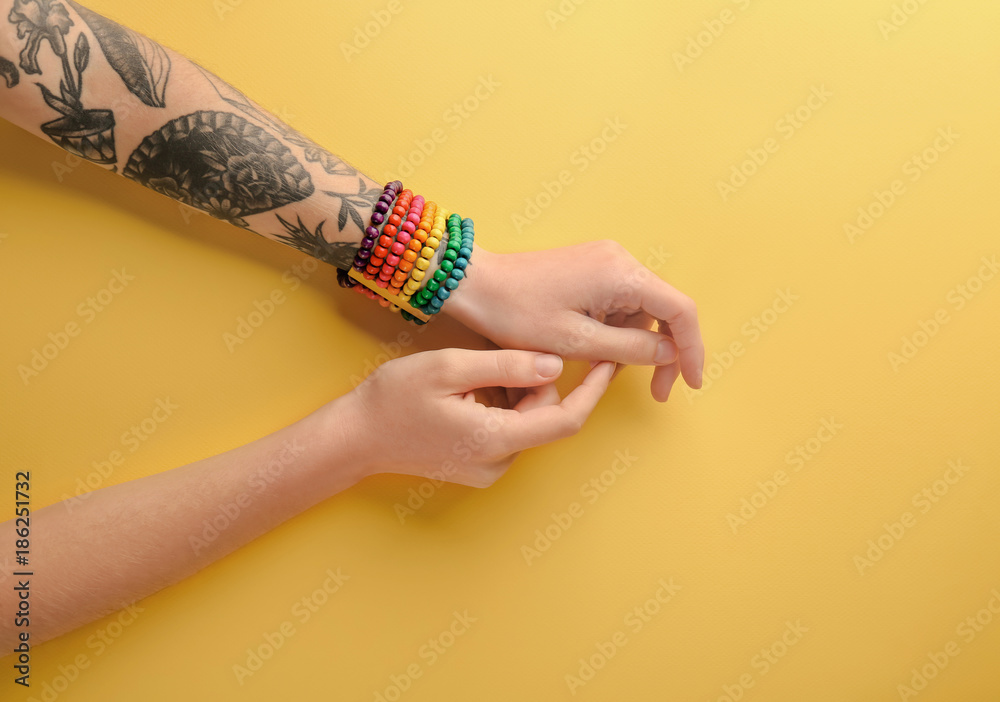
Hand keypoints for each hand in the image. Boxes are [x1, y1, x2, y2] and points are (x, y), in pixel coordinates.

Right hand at [331, 349, 614, 487]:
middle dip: (531, 382)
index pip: (566, 419)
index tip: (609, 362)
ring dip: (511, 393)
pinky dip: (497, 406)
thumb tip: (556, 365)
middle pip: (543, 415)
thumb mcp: (449, 368)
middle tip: (491, 358)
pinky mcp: (477, 466)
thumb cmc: (394, 399)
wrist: (354, 438)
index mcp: (497, 438)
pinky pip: (506, 430)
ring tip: (468, 378)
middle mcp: (499, 462)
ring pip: (525, 420)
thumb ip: (507, 365)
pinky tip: (463, 395)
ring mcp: (488, 469)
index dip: (593, 389)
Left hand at [446, 241, 704, 401]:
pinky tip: (597, 354)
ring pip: (641, 310)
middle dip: (664, 352)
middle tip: (657, 391)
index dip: (692, 349)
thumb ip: (629, 349)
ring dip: (635, 345)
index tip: (691, 382)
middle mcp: (620, 260)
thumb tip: (669, 353)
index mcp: (621, 274)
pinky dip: (616, 332)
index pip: (679, 310)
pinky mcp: (590, 269)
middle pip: (664, 310)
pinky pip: (619, 304)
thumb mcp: (575, 342)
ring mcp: (605, 262)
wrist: (475, 285)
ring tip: (607, 373)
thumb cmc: (516, 312)